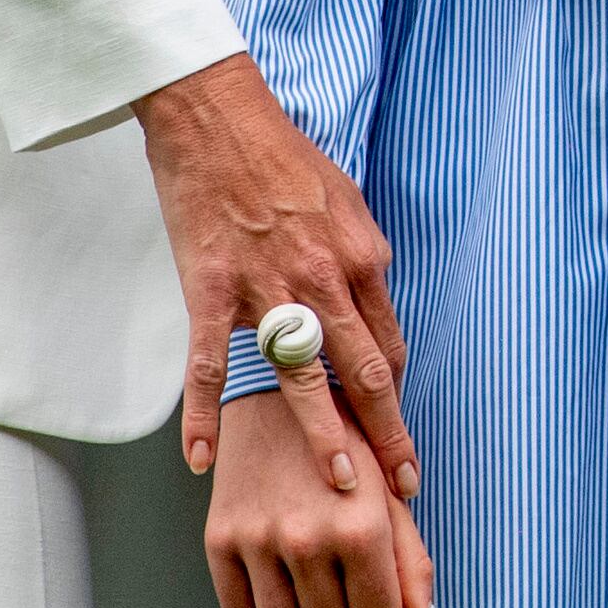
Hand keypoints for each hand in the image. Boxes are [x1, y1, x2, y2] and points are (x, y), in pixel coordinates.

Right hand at [142, 51, 418, 498]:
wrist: (220, 119)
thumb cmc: (286, 159)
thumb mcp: (349, 203)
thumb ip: (363, 260)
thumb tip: (374, 305)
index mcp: (361, 259)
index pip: (386, 347)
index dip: (395, 401)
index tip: (403, 445)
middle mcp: (324, 279)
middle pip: (362, 373)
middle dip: (385, 435)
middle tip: (399, 488)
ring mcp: (267, 288)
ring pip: (300, 378)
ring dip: (321, 437)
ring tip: (337, 488)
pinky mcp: (212, 290)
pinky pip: (211, 364)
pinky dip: (206, 414)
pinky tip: (204, 459)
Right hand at [201, 382, 436, 607]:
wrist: (279, 395)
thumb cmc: (347, 447)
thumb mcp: (390, 496)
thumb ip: (412, 564)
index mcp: (360, 526)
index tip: (376, 596)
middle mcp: (306, 537)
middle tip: (344, 590)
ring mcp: (257, 541)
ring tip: (313, 594)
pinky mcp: (218, 539)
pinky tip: (279, 587)